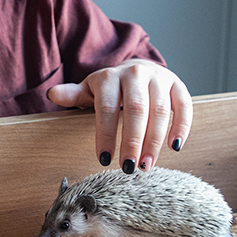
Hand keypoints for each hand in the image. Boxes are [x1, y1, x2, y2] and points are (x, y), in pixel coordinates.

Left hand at [47, 59, 191, 172]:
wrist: (138, 69)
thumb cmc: (111, 88)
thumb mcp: (90, 90)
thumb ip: (73, 95)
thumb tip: (52, 94)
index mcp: (109, 77)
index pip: (106, 107)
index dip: (105, 134)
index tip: (104, 160)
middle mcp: (135, 74)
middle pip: (135, 109)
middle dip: (132, 141)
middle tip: (129, 168)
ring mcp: (158, 78)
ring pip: (160, 110)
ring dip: (155, 140)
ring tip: (147, 165)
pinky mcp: (177, 85)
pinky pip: (183, 105)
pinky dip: (181, 126)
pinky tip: (174, 147)